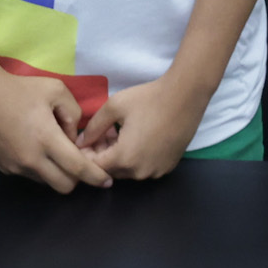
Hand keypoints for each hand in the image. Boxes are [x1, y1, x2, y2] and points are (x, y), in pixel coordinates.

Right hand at [0, 68, 113, 192]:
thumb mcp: (56, 90)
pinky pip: (30, 175)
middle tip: (78, 161)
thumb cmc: (20, 90)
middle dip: (76, 178)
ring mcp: (16, 167)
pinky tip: (35, 147)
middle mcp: (31, 159)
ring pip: (46, 182)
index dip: (95, 177)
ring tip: (53, 149)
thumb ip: (74, 114)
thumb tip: (75, 137)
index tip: (107, 181)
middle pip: (64, 186)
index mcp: (47, 139)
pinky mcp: (4, 168)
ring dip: (56, 173)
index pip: (77, 168)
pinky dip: (39, 167)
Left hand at [73, 75, 210, 181]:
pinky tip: (141, 138)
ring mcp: (156, 171)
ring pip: (128, 171)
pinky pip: (145, 168)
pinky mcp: (168, 167)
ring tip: (123, 133)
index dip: (87, 154)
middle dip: (103, 155)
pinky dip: (138, 158)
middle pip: (111, 171)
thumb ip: (93, 127)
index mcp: (124, 158)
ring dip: (121, 157)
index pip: (94, 167)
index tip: (88, 139)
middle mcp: (140, 172)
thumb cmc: (148, 99)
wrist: (186, 95)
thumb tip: (81, 143)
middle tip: (105, 134)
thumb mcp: (114, 106)